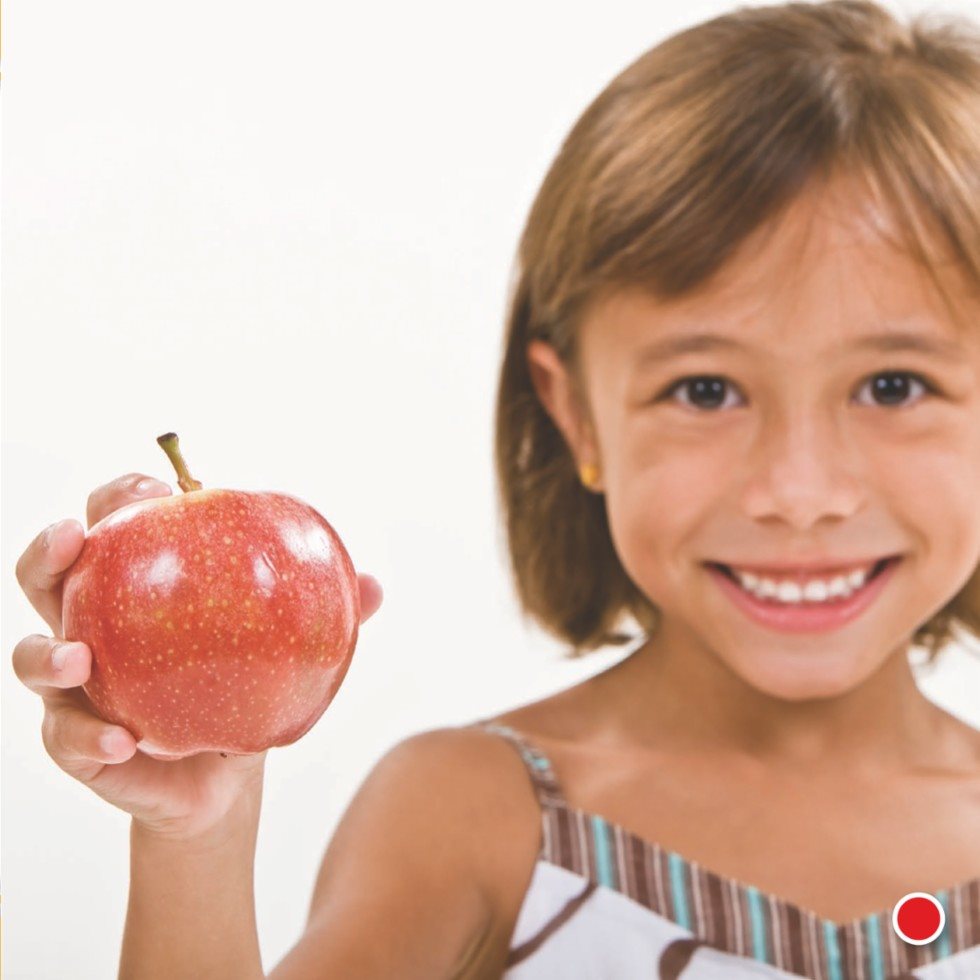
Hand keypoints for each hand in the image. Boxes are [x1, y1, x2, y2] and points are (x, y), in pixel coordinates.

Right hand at [13, 473, 382, 839]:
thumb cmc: (244, 685)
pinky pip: (67, 739)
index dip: (120, 496)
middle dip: (49, 549)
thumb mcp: (284, 645)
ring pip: (33, 658)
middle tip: (74, 537)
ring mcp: (76, 686)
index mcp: (136, 586)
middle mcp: (93, 627)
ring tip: (79, 659)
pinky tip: (124, 740)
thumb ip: (325, 612)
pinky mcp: (77, 743)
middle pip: (47, 575)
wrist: (225, 776)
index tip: (154, 488)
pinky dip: (89, 738)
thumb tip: (374, 585)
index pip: (114, 524)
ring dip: (46, 653)